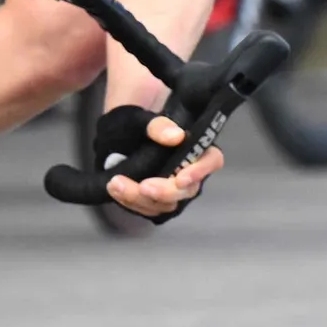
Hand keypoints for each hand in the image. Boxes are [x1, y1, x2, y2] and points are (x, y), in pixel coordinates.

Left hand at [81, 103, 220, 223]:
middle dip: (166, 192)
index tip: (180, 179)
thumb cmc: (133, 122)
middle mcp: (188, 171)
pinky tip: (114, 189)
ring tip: (116, 183)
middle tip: (143, 186)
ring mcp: (171, 188)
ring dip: (141, 198)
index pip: (212, 160)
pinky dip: (129, 201)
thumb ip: (158, 125)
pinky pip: (147, 208)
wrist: (114, 134)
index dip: (200, 172)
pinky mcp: (154, 199)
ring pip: (167, 204)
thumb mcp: (140, 118)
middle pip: (188, 190)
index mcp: (195, 147)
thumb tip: (177, 136)